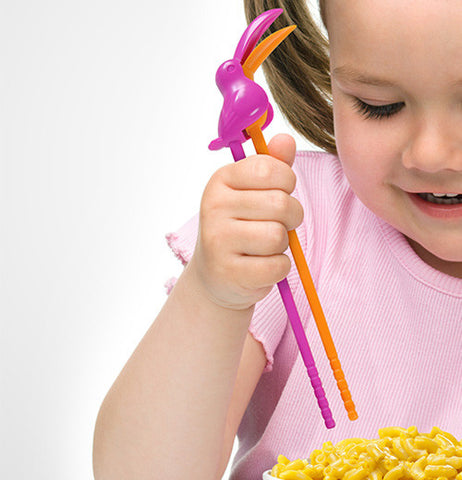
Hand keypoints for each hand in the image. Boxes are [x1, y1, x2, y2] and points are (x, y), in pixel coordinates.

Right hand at [189, 134, 303, 310]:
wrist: (215, 274)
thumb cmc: (240, 226)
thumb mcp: (252, 191)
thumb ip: (273, 165)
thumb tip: (286, 140)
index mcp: (221, 180)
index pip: (271, 170)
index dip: (287, 182)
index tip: (278, 192)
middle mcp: (214, 207)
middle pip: (281, 204)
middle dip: (290, 217)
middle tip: (276, 224)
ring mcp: (217, 241)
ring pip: (278, 236)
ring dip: (282, 245)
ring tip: (264, 246)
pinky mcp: (228, 272)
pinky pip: (277, 266)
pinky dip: (278, 268)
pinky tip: (261, 265)